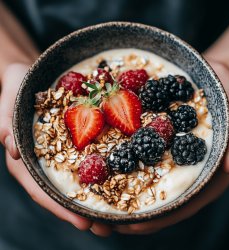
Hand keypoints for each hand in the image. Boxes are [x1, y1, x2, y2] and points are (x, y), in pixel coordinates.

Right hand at [0, 63, 111, 235]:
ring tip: (117, 216)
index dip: (60, 208)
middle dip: (83, 211)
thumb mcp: (8, 103)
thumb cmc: (17, 88)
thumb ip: (6, 124)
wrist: (31, 77)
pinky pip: (87, 160)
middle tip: (107, 227)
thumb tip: (13, 148)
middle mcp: (44, 162)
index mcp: (26, 159)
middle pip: (62, 193)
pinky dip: (100, 174)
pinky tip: (118, 180)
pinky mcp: (74, 143)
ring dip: (95, 198)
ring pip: (77, 181)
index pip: (41, 189)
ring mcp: (60, 154)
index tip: (82, 222)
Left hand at [113, 59, 228, 234]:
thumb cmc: (227, 96)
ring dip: (127, 195)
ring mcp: (174, 160)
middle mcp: (189, 171)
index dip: (158, 219)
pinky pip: (144, 160)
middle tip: (106, 222)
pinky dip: (127, 168)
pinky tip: (108, 170)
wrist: (211, 79)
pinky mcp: (163, 147)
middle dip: (135, 214)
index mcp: (210, 173)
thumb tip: (228, 167)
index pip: (184, 205)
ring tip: (101, 204)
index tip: (129, 227)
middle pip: (162, 201)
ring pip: (150, 184)